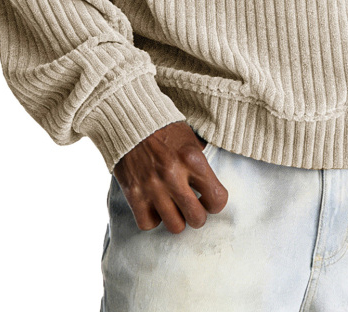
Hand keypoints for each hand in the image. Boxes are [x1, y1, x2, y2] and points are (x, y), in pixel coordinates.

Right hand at [113, 121, 228, 233]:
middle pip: (197, 218)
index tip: (210, 198)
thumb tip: (211, 178)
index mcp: (192, 159)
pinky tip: (155, 206)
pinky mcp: (134, 194)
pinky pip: (148, 223)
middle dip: (198, 216)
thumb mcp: (190, 138)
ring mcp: (152, 187)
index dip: (216, 202)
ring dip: (177, 219)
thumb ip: (201, 159)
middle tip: (193, 207)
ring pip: (175, 226)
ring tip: (174, 208)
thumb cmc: (164, 129)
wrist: (130, 121)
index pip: (217, 198)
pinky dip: (153, 218)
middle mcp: (174, 175)